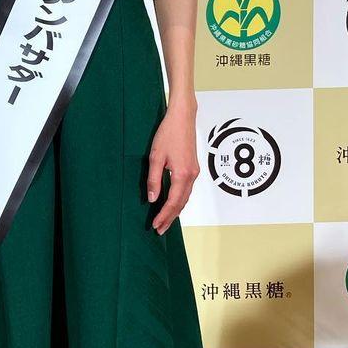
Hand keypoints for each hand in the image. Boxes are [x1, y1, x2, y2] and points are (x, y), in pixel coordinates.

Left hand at [146, 98, 199, 235]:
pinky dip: (180, 200)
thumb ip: (153, 179)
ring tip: (165, 221)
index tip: (155, 225)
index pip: (172, 202)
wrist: (183, 118)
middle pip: (181, 203)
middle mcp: (192, 176)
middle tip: (160, 229)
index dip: (164, 215)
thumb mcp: (156, 157)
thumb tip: (153, 198)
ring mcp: (194, 172)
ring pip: (185, 198)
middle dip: (170, 217)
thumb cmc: (168, 133)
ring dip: (175, 210)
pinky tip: (173, 203)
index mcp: (182, 174)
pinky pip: (187, 190)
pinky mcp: (193, 168)